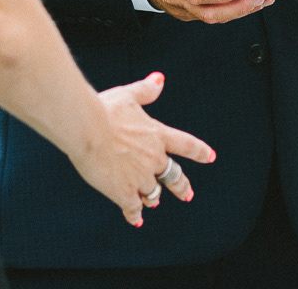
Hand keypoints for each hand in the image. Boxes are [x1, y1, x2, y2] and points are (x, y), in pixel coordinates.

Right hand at [74, 73, 214, 225]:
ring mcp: (140, 177)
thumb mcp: (127, 95)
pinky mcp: (124, 192)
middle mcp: (154, 158)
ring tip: (152, 203)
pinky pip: (134, 208)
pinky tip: (135, 219)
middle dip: (181, 187)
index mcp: (157, 135)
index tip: (210, 157)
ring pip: (153, 194)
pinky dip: (135, 214)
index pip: (186, 145)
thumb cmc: (104, 109)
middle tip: (187, 194)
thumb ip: (145, 90)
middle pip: (174, 176)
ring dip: (152, 198)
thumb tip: (160, 79)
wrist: (86, 128)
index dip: (199, 151)